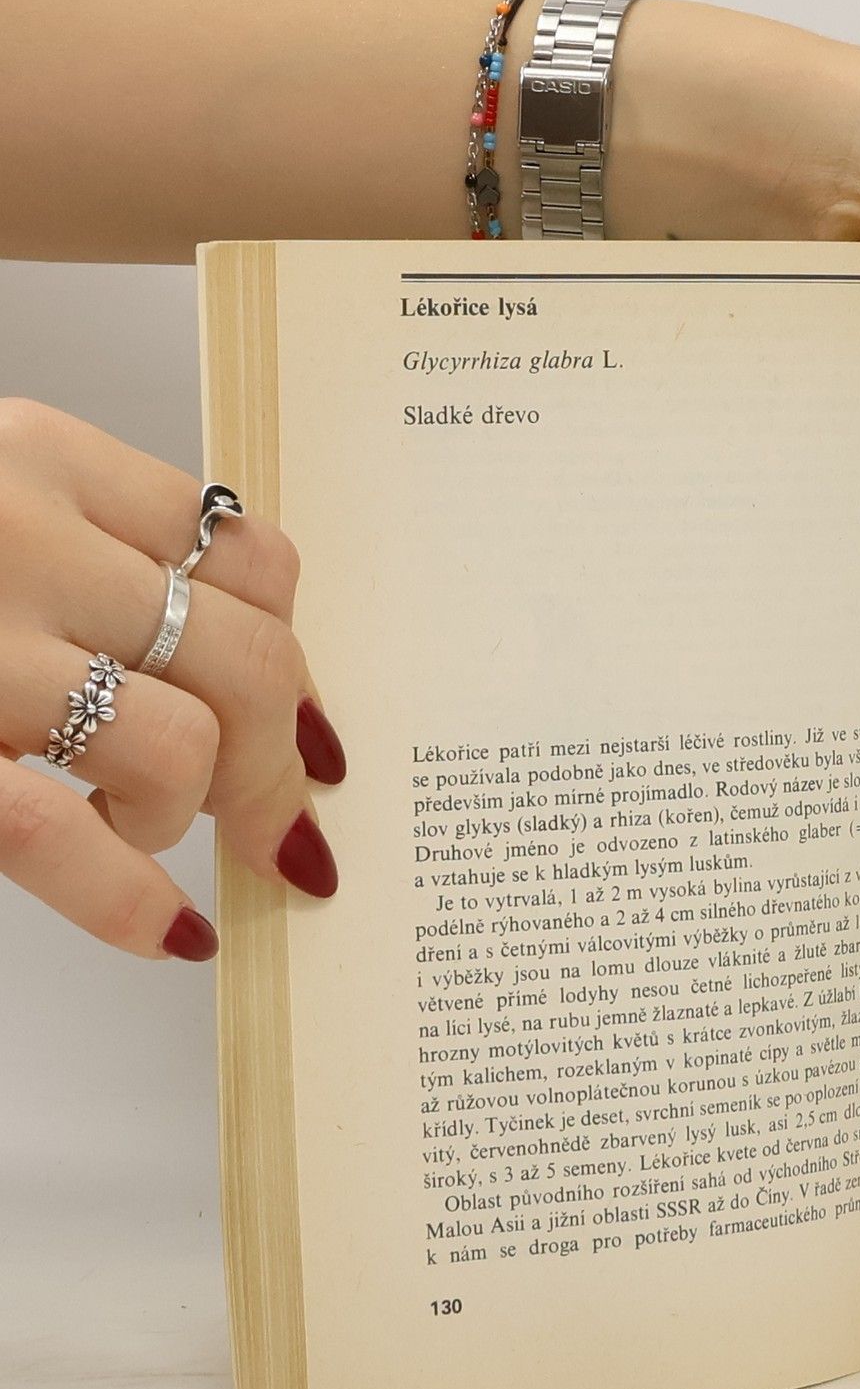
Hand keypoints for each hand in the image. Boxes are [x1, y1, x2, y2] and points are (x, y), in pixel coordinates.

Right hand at [0, 401, 343, 959]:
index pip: (246, 554)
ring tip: (138, 828)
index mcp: (34, 456)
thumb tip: (241, 663)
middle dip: (277, 759)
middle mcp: (11, 533)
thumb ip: (82, 550)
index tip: (301, 720)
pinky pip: (60, 836)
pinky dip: (131, 902)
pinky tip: (165, 932)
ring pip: (181, 744)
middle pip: (247, 657)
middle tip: (271, 820)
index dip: (295, 651)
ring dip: (187, 815)